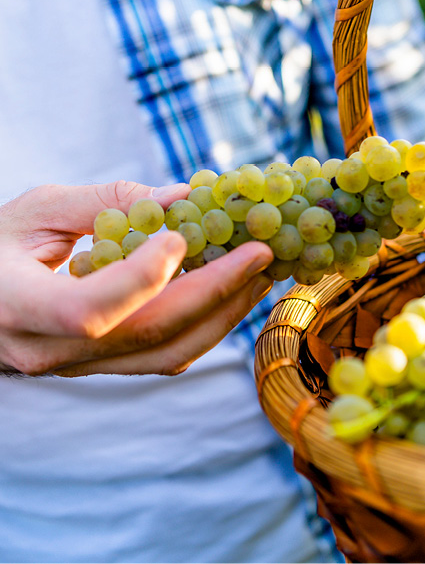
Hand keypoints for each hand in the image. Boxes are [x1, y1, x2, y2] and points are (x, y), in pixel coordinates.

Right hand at [0, 181, 272, 376]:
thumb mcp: (36, 211)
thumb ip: (104, 202)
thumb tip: (180, 197)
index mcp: (19, 306)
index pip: (88, 311)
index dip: (140, 279)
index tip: (180, 237)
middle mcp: (51, 350)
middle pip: (148, 334)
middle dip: (214, 291)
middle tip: (260, 253)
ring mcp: (80, 366)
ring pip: (166, 353)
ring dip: (223, 312)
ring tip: (260, 273)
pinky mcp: (105, 366)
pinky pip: (164, 354)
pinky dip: (206, 323)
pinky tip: (230, 292)